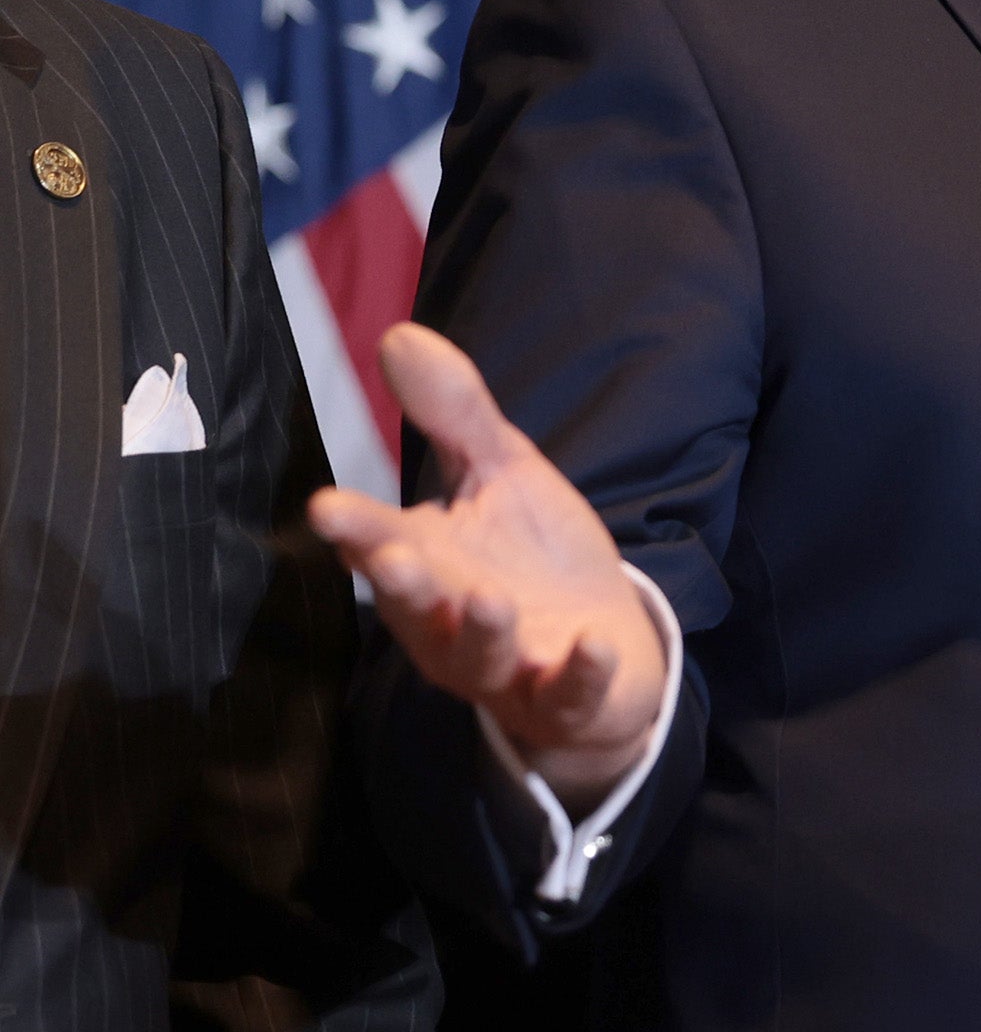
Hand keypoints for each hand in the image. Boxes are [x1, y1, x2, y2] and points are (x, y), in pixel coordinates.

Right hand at [308, 325, 669, 808]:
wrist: (603, 648)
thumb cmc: (532, 557)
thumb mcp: (503, 473)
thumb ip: (454, 415)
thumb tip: (396, 335)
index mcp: (429, 564)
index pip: (381, 542)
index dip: (356, 528)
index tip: (326, 506)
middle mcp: (451, 623)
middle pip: (418, 606)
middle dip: (403, 584)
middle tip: (392, 556)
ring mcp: (506, 665)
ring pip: (479, 656)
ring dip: (481, 630)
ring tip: (489, 597)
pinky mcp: (564, 697)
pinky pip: (567, 693)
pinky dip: (580, 673)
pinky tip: (593, 644)